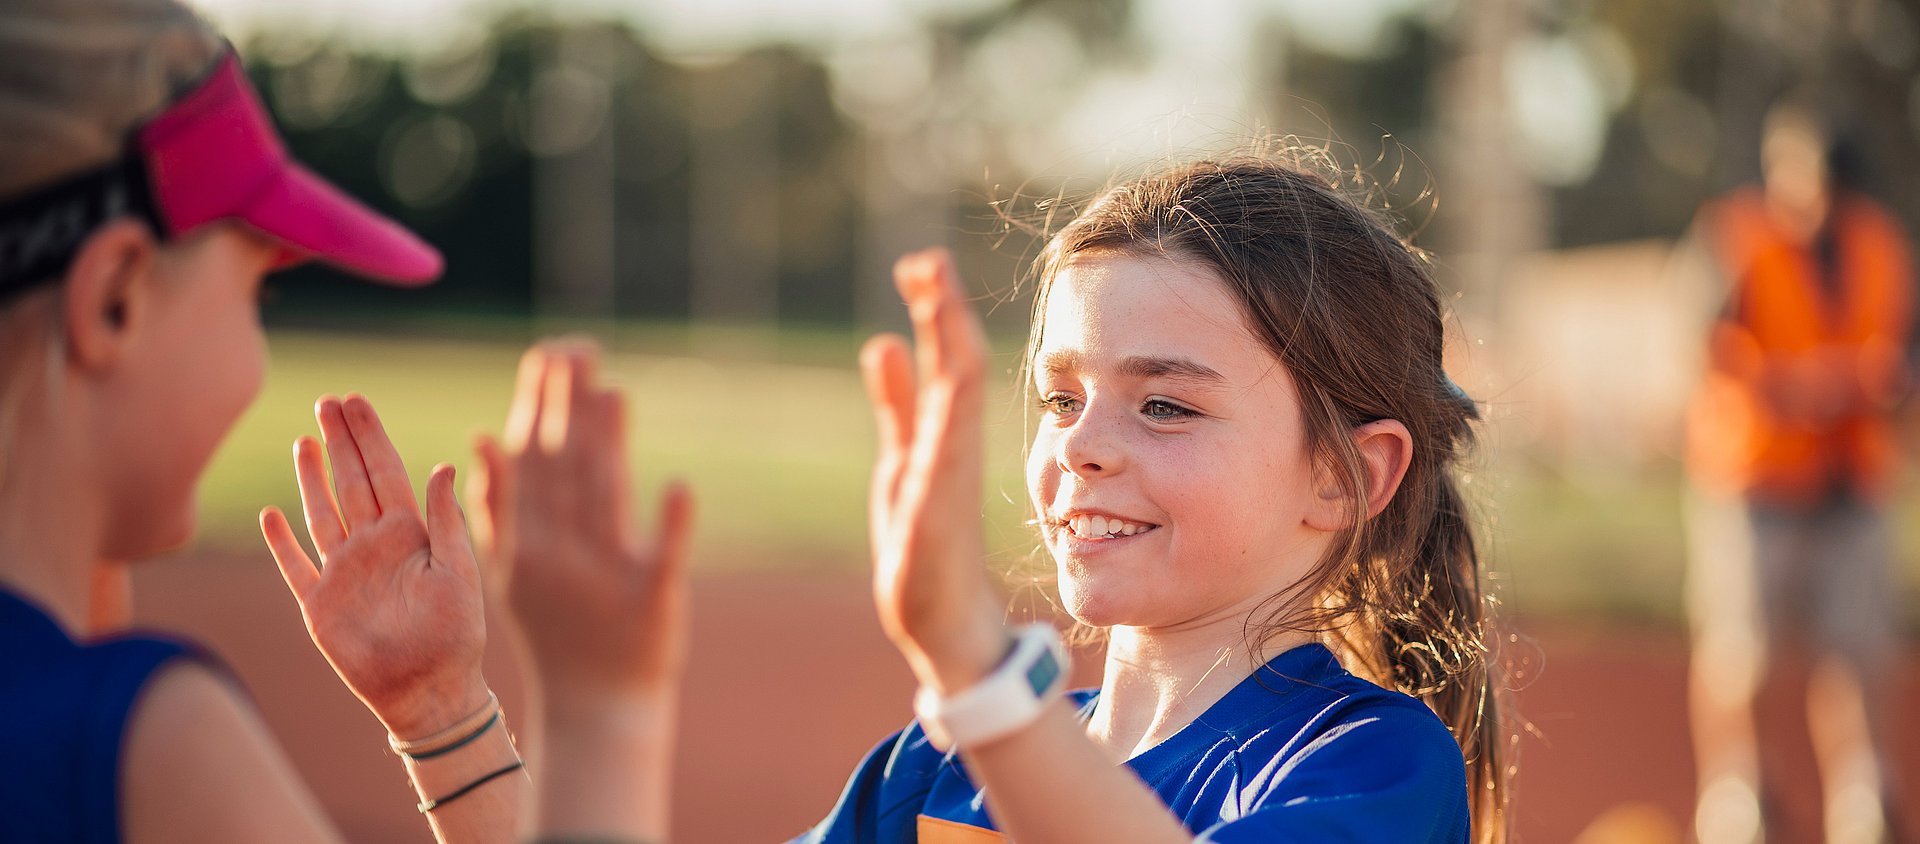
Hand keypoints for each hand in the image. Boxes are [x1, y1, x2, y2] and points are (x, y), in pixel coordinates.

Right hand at [260, 395, 489, 739]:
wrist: (430, 691)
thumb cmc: (455, 635)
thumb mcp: (460, 572)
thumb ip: (447, 520)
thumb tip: (444, 465)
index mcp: (410, 535)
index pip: (386, 472)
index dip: (370, 437)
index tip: (356, 401)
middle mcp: (373, 546)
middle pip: (351, 482)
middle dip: (341, 442)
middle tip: (329, 401)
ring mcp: (343, 573)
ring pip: (322, 513)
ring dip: (312, 478)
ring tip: (306, 441)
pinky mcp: (319, 605)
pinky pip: (295, 566)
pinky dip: (281, 542)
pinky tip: (272, 515)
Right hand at [467, 342, 693, 713]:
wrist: (595, 705)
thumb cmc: (557, 628)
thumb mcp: (512, 572)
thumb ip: (498, 507)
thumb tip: (481, 434)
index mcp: (527, 544)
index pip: (532, 463)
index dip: (539, 406)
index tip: (548, 353)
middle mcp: (562, 555)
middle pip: (565, 470)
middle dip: (569, 406)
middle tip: (577, 349)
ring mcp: (606, 577)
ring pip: (604, 501)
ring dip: (607, 445)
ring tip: (613, 391)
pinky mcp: (653, 601)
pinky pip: (663, 559)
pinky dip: (672, 523)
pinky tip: (678, 486)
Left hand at [861, 249, 1008, 694]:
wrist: (945, 627)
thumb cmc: (925, 548)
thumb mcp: (902, 460)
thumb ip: (898, 404)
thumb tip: (884, 342)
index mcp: (943, 435)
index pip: (947, 360)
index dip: (936, 311)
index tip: (923, 262)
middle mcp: (952, 450)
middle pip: (955, 367)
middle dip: (943, 313)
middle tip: (928, 257)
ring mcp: (949, 481)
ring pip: (957, 401)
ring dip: (948, 347)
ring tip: (936, 297)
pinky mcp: (938, 516)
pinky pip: (949, 456)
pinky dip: (948, 415)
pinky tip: (947, 378)